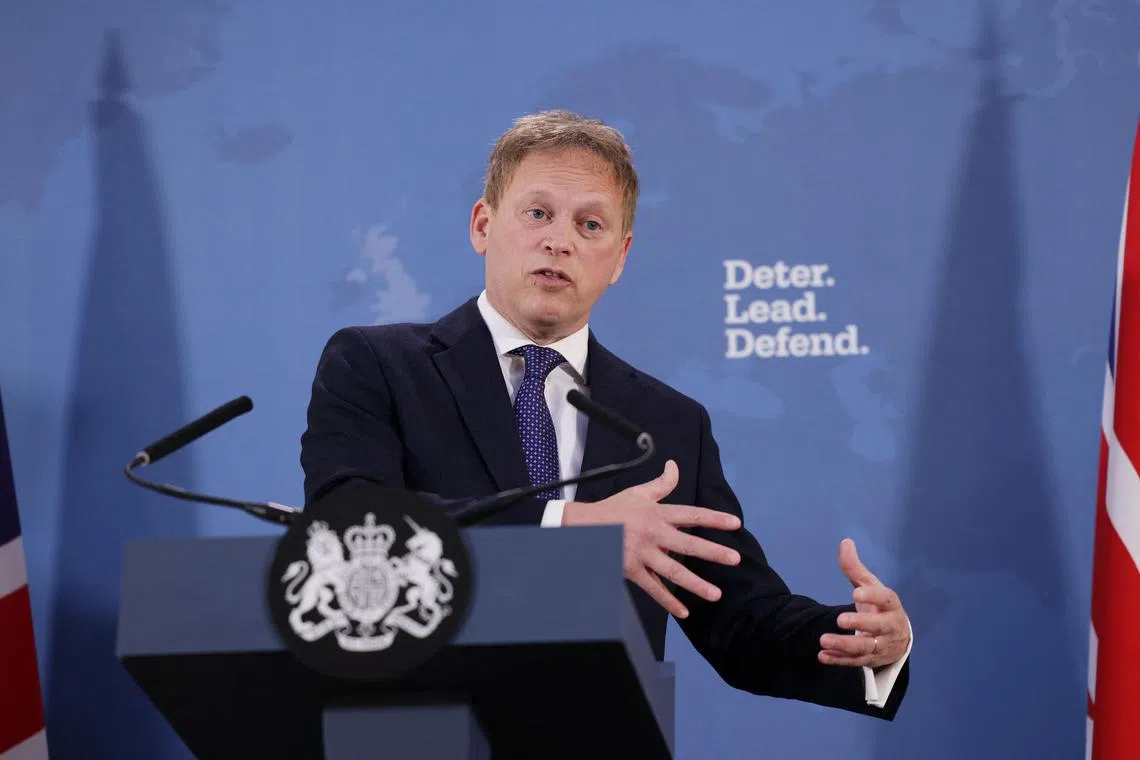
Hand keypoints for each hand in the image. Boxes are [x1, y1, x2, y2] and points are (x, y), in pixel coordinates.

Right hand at [562, 459, 741, 618]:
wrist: (584, 526)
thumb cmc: (614, 509)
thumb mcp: (638, 493)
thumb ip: (662, 483)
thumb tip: (674, 465)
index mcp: (657, 514)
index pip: (691, 515)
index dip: (714, 518)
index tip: (735, 523)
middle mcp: (653, 534)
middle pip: (687, 544)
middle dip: (713, 552)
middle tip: (734, 559)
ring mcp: (642, 554)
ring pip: (673, 572)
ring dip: (696, 584)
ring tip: (716, 594)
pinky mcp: (632, 571)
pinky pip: (653, 589)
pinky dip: (668, 602)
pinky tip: (684, 612)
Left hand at [818, 538, 909, 668]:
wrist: (898, 638)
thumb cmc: (881, 607)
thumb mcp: (871, 586)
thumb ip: (856, 569)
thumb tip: (845, 542)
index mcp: (891, 605)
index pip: (886, 599)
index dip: (873, 596)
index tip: (856, 592)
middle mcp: (889, 627)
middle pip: (877, 627)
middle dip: (860, 623)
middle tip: (840, 619)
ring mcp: (881, 646)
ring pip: (865, 648)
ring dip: (844, 645)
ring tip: (822, 639)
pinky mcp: (871, 660)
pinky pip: (855, 662)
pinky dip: (839, 660)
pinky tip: (822, 656)